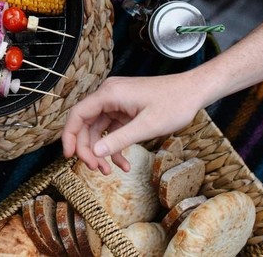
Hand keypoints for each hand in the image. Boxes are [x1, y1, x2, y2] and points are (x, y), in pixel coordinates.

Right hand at [61, 75, 204, 174]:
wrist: (193, 91)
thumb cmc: (174, 104)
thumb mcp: (147, 126)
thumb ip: (119, 140)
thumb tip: (95, 153)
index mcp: (109, 94)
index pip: (78, 114)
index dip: (70, 136)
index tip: (68, 156)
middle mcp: (109, 95)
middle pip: (86, 124)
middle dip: (88, 149)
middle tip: (97, 169)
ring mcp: (116, 102)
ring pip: (98, 129)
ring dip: (101, 151)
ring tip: (109, 171)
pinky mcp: (125, 109)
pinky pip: (112, 129)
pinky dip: (115, 146)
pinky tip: (123, 163)